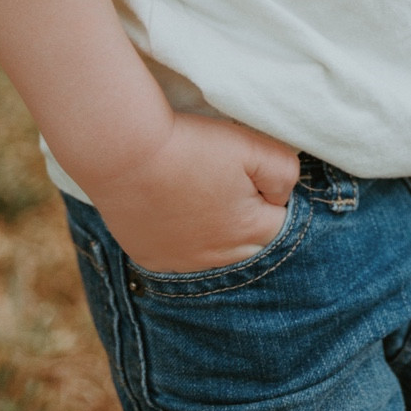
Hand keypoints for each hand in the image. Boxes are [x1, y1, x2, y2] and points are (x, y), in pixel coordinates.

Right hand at [87, 110, 299, 274]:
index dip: (269, 194)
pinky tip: (171, 208)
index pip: (280, 223)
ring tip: (197, 194)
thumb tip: (283, 193)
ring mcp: (181, 265)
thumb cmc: (192, 145)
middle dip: (246, 218)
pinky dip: (181, 237)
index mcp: (249, 232)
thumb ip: (284, 171)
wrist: (125, 152)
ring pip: (214, 254)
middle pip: (249, 245)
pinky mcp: (152, 260)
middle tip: (224, 183)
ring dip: (214, 231)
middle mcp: (218, 259)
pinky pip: (178, 257)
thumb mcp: (253, 146)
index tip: (249, 172)